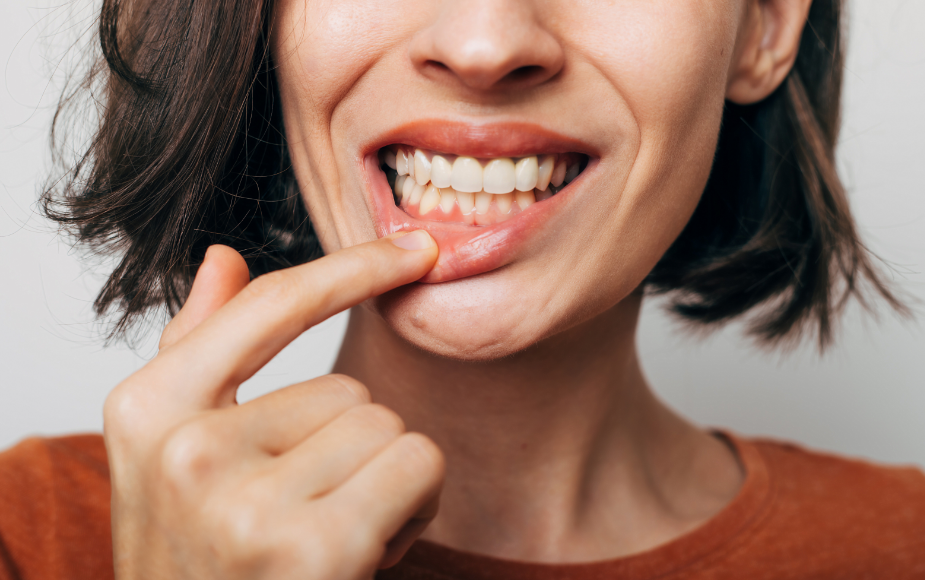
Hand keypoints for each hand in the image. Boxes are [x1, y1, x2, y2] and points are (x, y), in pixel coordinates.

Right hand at [104, 231, 443, 579]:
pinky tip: (367, 551)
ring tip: (332, 534)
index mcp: (146, 409)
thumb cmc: (201, 558)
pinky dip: (415, 506)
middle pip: (348, 387)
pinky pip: (416, 465)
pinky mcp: (312, 546)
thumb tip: (222, 257)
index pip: (268, 306)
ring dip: (383, 480)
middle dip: (352, 448)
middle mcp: (185, 449)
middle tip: (311, 511)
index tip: (412, 250)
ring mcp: (244, 501)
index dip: (351, 269)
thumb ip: (196, 348)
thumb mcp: (173, 452)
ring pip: (387, 426)